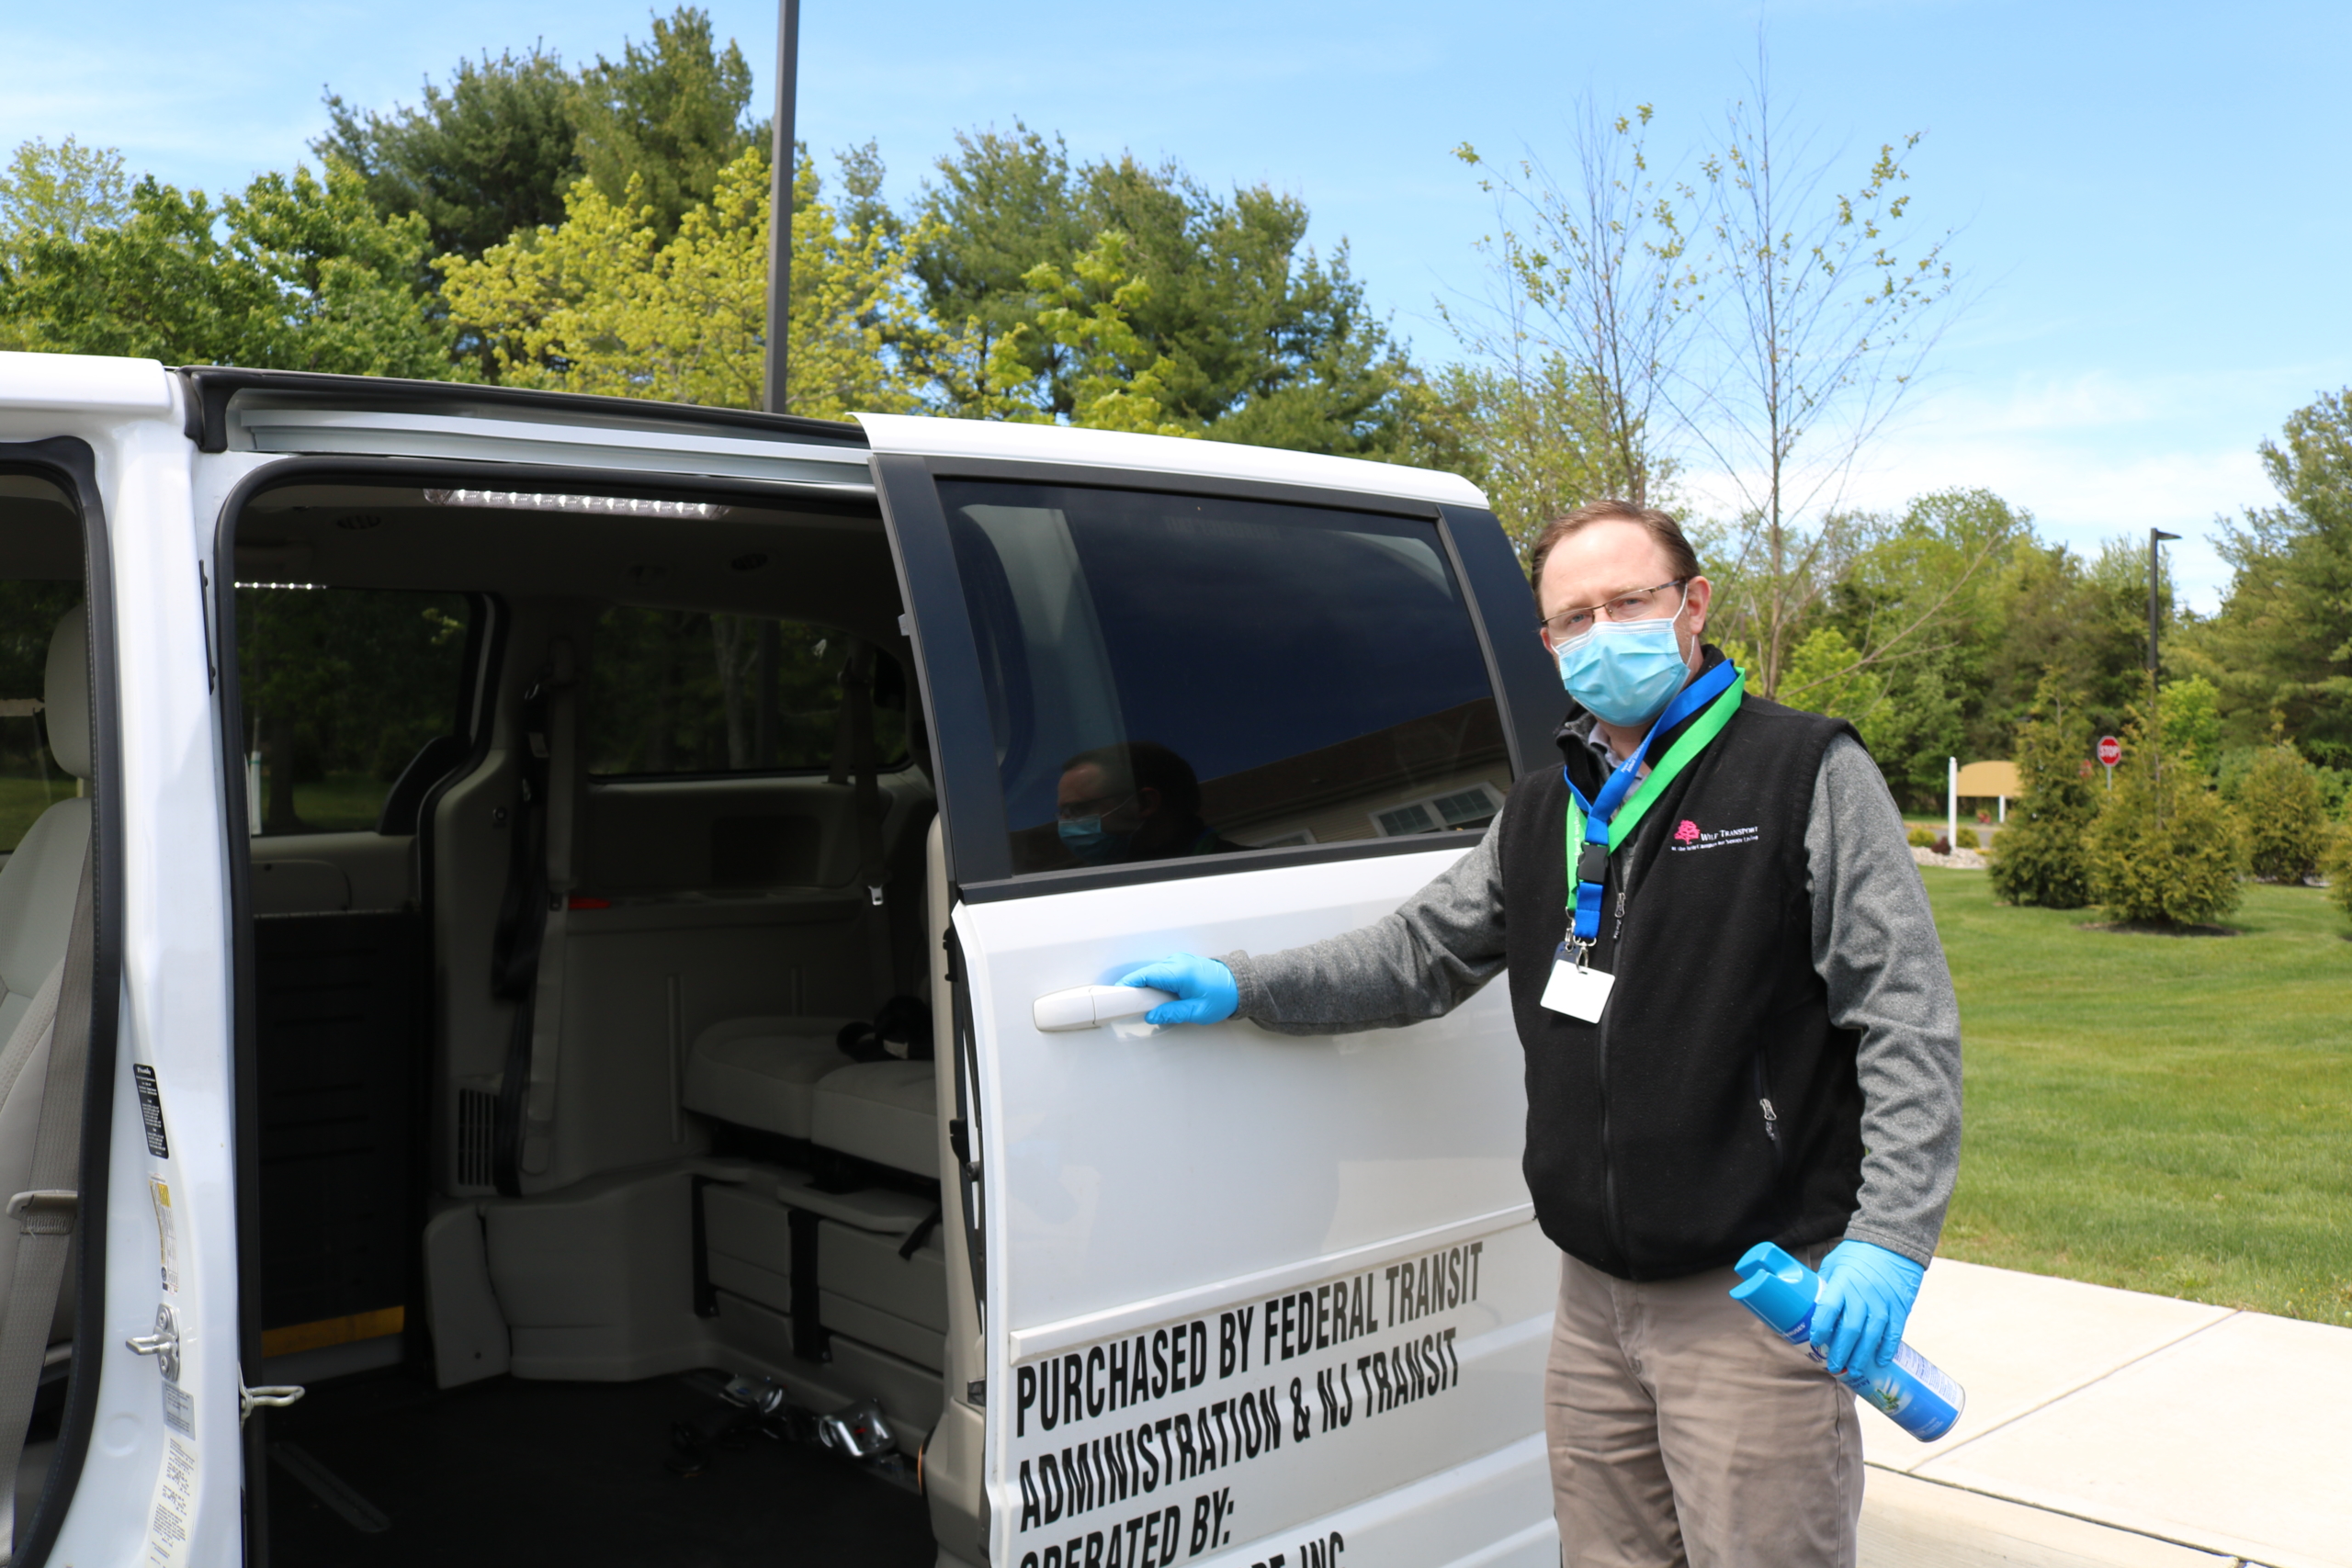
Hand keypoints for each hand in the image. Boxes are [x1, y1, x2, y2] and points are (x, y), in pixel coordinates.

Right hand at [1117, 953, 1237, 1026]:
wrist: (1240, 985)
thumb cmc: (1223, 997)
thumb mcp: (1197, 1011)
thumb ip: (1172, 1013)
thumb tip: (1152, 1016)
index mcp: (1180, 972)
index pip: (1147, 976)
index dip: (1130, 984)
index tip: (1117, 993)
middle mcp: (1178, 962)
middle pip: (1147, 973)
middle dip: (1136, 987)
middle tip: (1128, 1004)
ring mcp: (1179, 960)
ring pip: (1154, 972)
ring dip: (1147, 985)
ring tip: (1145, 1003)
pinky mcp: (1181, 963)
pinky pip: (1162, 971)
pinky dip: (1155, 981)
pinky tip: (1157, 995)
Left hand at [1810, 1239, 1924, 1377]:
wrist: (1890, 1242)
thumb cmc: (1856, 1254)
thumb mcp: (1833, 1264)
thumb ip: (1825, 1287)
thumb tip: (1810, 1309)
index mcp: (1842, 1283)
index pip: (1828, 1310)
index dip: (1821, 1329)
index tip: (1815, 1343)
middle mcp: (1862, 1294)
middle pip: (1850, 1329)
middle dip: (1841, 1352)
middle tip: (1833, 1368)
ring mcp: (1882, 1302)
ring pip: (1872, 1335)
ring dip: (1861, 1356)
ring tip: (1852, 1372)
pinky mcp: (1899, 1307)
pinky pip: (1894, 1332)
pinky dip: (1887, 1349)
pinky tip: (1879, 1361)